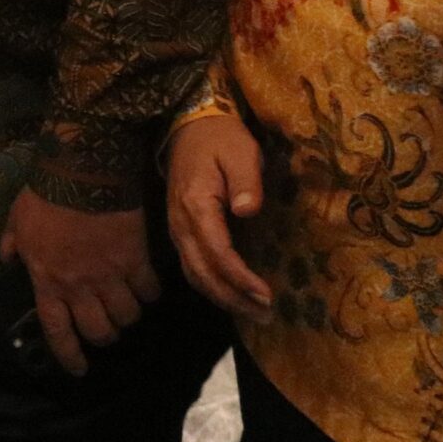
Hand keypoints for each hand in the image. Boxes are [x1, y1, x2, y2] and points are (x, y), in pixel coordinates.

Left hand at [0, 189, 159, 376]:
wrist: (81, 171)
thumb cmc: (44, 196)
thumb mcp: (16, 221)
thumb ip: (12, 245)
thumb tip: (7, 260)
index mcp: (47, 280)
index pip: (57, 331)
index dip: (69, 356)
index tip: (79, 369)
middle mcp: (80, 286)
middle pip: (99, 331)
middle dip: (104, 336)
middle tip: (106, 327)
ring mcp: (110, 276)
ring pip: (127, 317)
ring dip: (127, 316)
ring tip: (126, 306)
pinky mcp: (136, 261)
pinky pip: (149, 291)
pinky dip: (149, 293)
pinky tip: (147, 287)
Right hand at [166, 114, 273, 321]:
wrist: (188, 126)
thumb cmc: (220, 138)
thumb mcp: (240, 151)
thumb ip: (246, 181)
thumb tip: (249, 210)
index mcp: (196, 204)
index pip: (217, 252)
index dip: (240, 278)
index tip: (266, 295)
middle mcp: (181, 222)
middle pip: (202, 272)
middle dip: (233, 298)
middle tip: (264, 315)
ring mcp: (176, 228)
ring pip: (194, 274)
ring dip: (221, 297)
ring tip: (252, 313)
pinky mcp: (179, 229)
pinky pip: (191, 266)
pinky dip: (210, 286)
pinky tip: (231, 295)